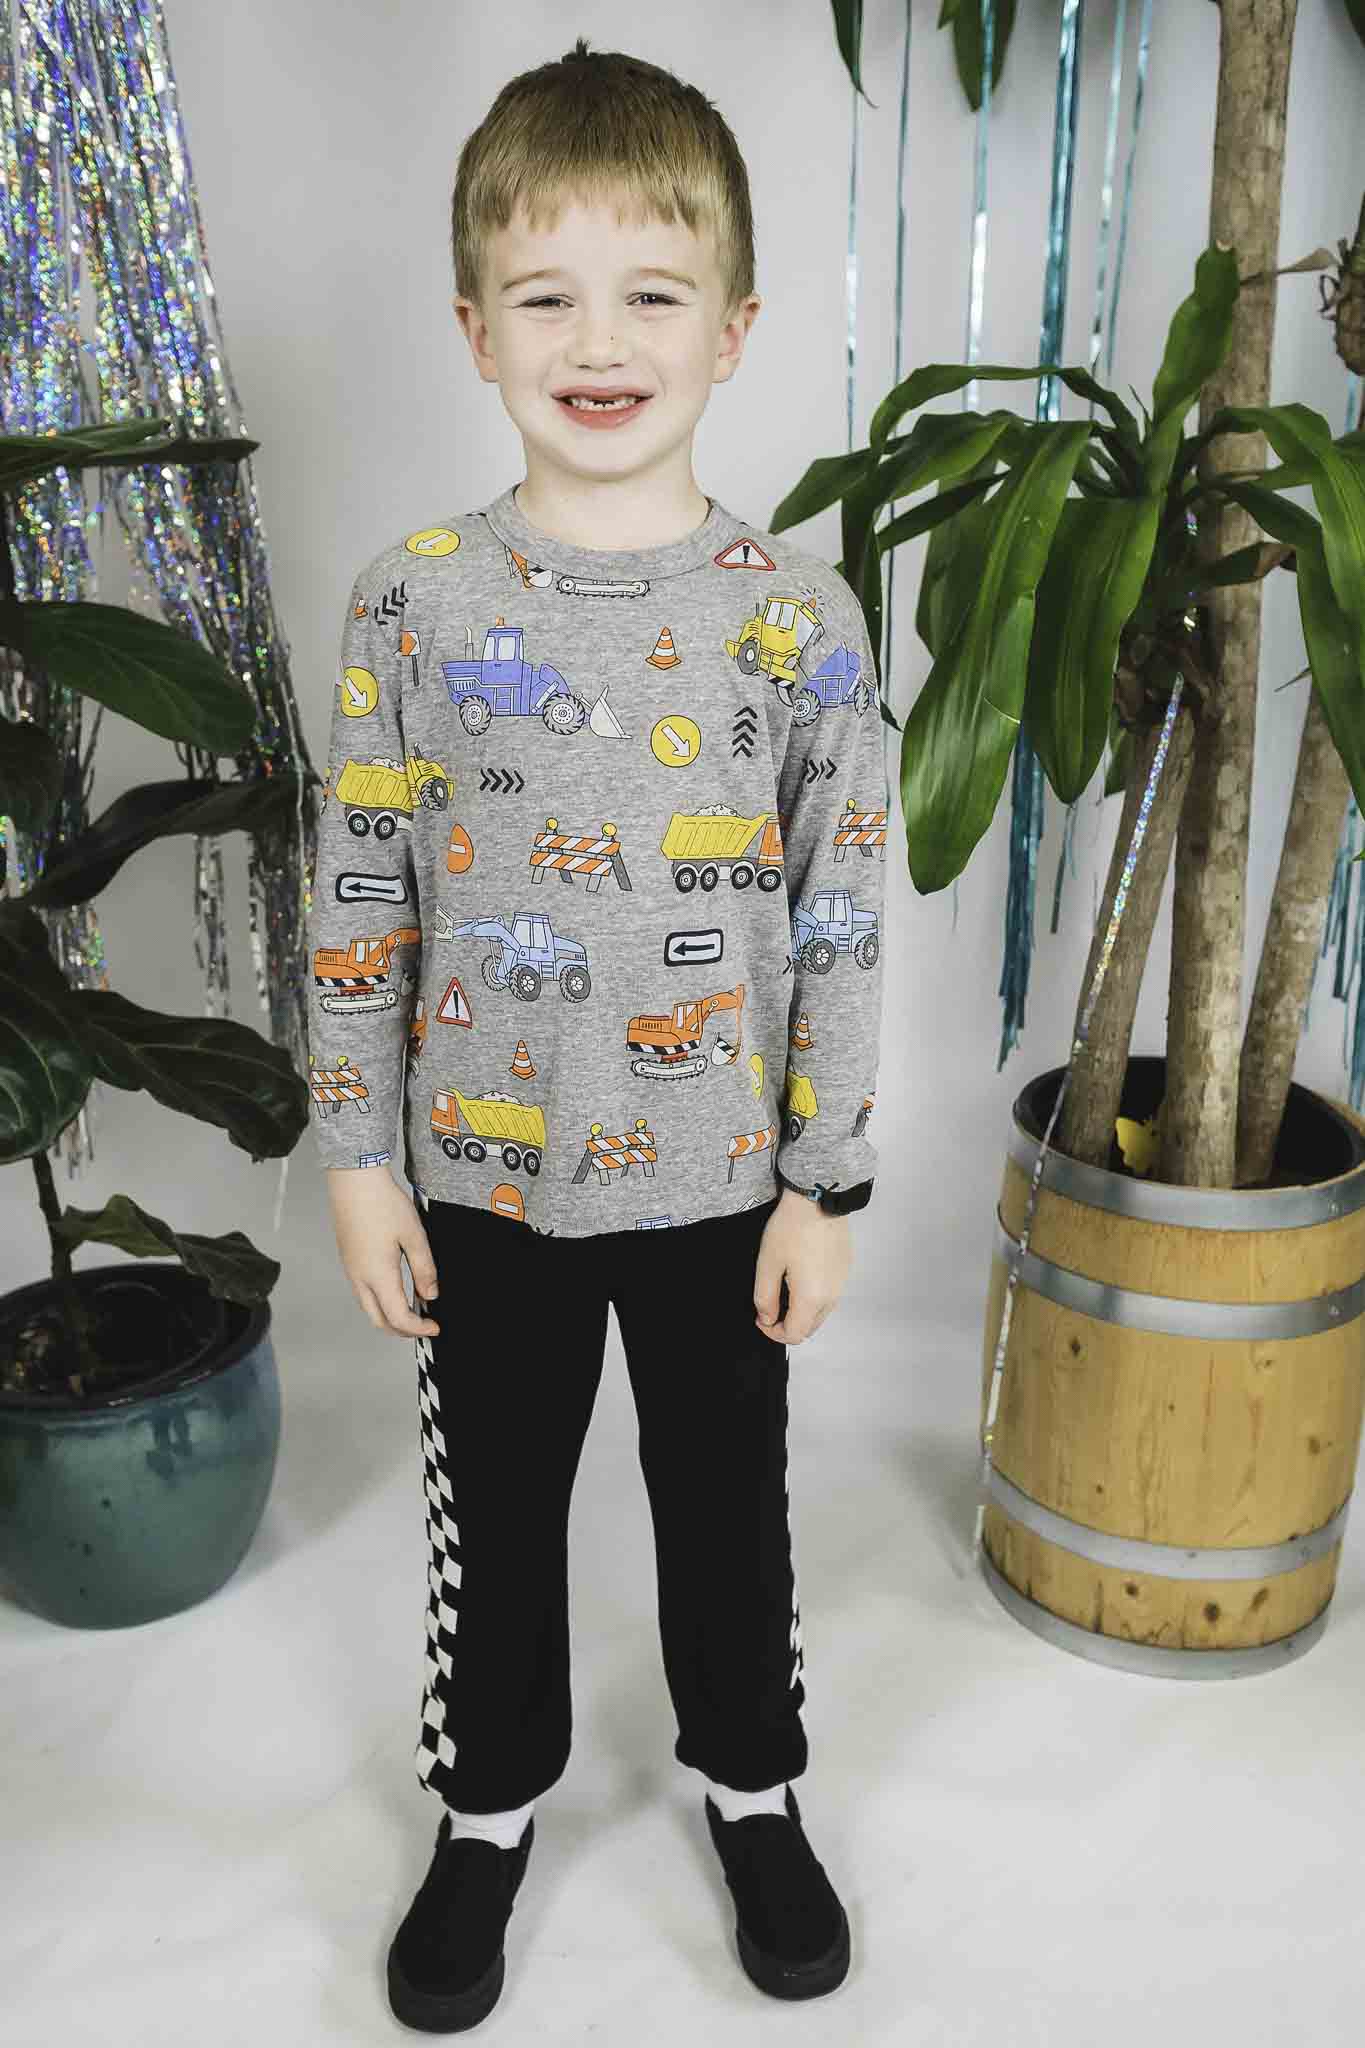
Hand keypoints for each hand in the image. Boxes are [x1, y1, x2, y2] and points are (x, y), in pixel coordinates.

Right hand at [325, 1167, 440, 1339]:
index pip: (399, 1318)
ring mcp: (351, 1270)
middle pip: (379, 1321)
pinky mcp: (349, 1261)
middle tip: (423, 1325)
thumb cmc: (381, 1203)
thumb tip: (430, 1294)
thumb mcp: (414, 1236)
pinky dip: (381, 1301)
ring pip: (369, 1308)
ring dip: (390, 1316)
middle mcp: (360, 1278)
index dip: (419, 1329)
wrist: (354, 1182)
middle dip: (403, 1331)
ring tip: (413, 1308)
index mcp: (378, 1275)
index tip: (434, 1327)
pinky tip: (396, 1288)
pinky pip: (363, 1292)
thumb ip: (425, 1269)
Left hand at [752, 1190, 852, 1344]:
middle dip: (788, 1324)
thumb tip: (766, 1318)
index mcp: (811, 1298)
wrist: (819, 1198)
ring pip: (821, 1313)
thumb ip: (765, 1297)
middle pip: (810, 1328)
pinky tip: (801, 1275)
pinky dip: (814, 1296)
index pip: (794, 1334)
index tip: (761, 1318)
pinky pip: (829, 1294)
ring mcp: (841, 1283)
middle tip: (770, 1307)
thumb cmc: (792, 1227)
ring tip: (784, 1289)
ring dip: (801, 1311)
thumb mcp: (768, 1263)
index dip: (773, 1333)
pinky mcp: (845, 1270)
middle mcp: (831, 1296)